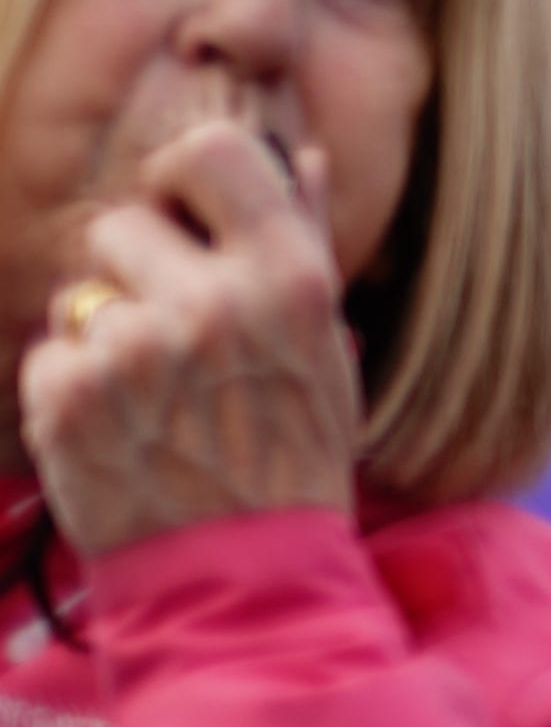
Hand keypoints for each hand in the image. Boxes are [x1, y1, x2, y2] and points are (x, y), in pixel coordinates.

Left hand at [22, 120, 365, 552]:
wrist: (246, 572)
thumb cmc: (294, 451)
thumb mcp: (325, 345)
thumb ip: (308, 243)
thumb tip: (309, 158)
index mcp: (287, 278)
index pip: (211, 154)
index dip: (184, 178)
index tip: (185, 218)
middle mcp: (210, 303)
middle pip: (122, 224)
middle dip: (134, 270)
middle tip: (173, 338)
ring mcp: (132, 350)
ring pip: (79, 294)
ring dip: (103, 336)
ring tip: (152, 398)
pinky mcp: (66, 397)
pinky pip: (49, 351)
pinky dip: (71, 389)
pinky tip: (121, 429)